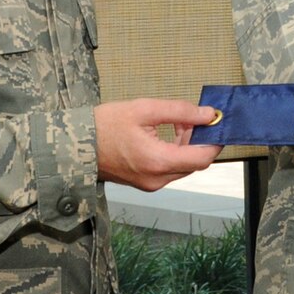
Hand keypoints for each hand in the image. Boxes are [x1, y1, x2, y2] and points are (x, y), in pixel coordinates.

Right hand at [94, 98, 222, 189]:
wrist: (75, 145)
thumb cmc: (105, 125)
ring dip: (187, 145)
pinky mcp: (145, 183)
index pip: (203, 158)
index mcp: (158, 161)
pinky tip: (167, 134)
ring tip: (177, 123)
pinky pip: (170, 169)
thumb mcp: (145, 109)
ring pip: (183, 166)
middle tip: (191, 118)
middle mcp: (157, 178)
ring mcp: (150, 184)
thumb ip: (180, 112)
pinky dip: (175, 152)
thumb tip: (207, 115)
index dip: (216, 141)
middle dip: (199, 140)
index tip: (218, 125)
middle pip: (195, 163)